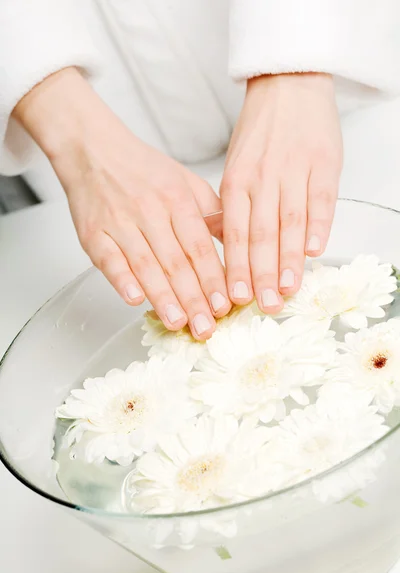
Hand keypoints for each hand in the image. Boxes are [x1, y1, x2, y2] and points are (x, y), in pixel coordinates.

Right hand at [14, 68, 230, 339]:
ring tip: (178, 323)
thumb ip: (212, 214)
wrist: (94, 149)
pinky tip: (134, 299)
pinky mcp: (93, 233)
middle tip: (206, 327)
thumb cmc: (143, 170)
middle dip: (193, 298)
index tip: (224, 305)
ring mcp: (119, 222)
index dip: (212, 278)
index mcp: (177, 199)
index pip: (199, 246)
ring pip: (145, 265)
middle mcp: (150, 211)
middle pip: (175, 262)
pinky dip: (121, 279)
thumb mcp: (187, 183)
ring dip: (162, 297)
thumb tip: (241, 243)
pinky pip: (108, 259)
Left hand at [221, 73, 342, 312]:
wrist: (288, 86)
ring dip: (289, 259)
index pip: (235, 233)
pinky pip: (320, 198)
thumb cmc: (260, 133)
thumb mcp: (234, 166)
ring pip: (289, 222)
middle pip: (261, 234)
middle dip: (262, 274)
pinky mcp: (323, 163)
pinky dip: (318, 225)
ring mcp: (293, 170)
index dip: (236, 267)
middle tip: (266, 304)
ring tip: (289, 288)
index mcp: (237, 182)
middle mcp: (262, 178)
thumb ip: (232, 205)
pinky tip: (314, 250)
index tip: (237, 297)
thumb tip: (224, 244)